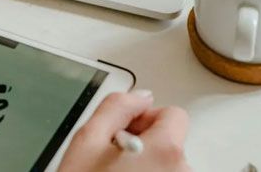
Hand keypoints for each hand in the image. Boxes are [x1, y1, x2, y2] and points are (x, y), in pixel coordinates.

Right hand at [59, 91, 190, 171]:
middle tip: (114, 163)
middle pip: (172, 145)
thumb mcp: (86, 141)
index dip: (146, 119)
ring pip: (169, 169)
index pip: (174, 115)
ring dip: (148, 170)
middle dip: (146, 148)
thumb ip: (116, 107)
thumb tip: (139, 96)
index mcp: (165, 150)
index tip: (127, 133)